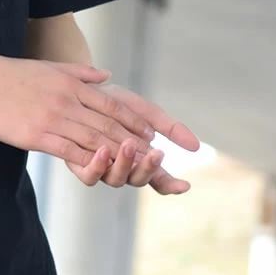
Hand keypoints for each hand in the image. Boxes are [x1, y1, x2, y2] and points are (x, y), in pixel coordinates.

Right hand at [0, 56, 156, 165]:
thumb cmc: (13, 74)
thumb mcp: (52, 67)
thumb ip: (82, 73)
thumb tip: (107, 75)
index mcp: (73, 85)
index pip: (111, 105)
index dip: (133, 120)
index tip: (151, 133)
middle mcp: (68, 100)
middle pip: (107, 124)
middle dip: (133, 141)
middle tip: (154, 156)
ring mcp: (53, 118)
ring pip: (93, 139)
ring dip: (117, 154)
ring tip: (136, 166)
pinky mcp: (37, 135)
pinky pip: (68, 150)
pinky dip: (89, 160)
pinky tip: (102, 170)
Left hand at [64, 83, 199, 194]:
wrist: (81, 89)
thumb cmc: (113, 102)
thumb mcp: (145, 112)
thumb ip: (169, 128)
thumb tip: (196, 146)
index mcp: (140, 158)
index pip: (159, 179)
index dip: (171, 184)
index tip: (185, 185)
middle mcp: (122, 168)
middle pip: (139, 180)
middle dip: (148, 168)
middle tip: (157, 153)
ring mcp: (101, 168)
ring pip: (115, 179)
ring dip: (124, 164)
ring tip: (129, 144)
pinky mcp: (79, 164)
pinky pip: (89, 176)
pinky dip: (97, 165)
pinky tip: (103, 150)